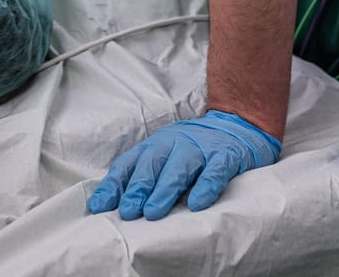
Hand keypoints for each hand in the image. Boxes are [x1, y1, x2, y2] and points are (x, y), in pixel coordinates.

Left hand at [87, 110, 279, 219]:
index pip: (130, 163)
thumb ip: (144, 176)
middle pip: (153, 163)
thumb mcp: (166, 157)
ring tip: (153, 212)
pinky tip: (196, 204)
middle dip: (138, 187)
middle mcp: (175, 143)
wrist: (238, 126)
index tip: (101, 207)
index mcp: (156, 145)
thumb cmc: (194, 151)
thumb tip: (114, 206)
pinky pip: (215, 171)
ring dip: (165, 189)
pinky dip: (205, 187)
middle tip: (129, 211)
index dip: (115, 184)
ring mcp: (201, 148)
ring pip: (180, 166)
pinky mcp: (226, 156)